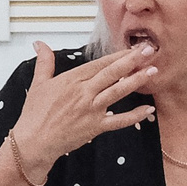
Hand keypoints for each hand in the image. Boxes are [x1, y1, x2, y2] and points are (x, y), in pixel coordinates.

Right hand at [0, 41, 159, 185]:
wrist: (34, 142)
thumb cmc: (35, 115)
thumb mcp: (39, 83)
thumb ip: (44, 62)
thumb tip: (40, 43)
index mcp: (72, 80)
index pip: (99, 63)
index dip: (117, 55)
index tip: (132, 47)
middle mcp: (84, 92)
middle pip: (112, 73)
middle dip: (132, 60)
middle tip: (148, 50)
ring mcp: (91, 110)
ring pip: (118, 92)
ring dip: (137, 80)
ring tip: (152, 71)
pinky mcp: (95, 127)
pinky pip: (119, 121)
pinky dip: (134, 115)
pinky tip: (148, 109)